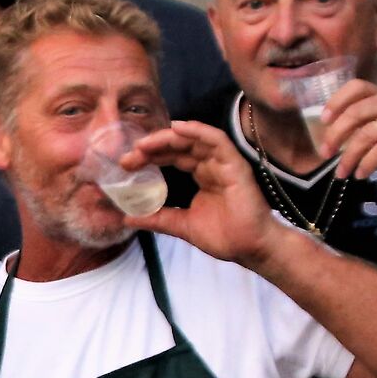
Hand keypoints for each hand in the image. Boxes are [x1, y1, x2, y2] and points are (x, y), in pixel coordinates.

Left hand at [128, 121, 280, 269]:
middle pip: (179, 147)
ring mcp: (224, 163)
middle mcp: (211, 166)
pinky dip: (197, 131)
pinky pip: (216, 141)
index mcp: (201, 176)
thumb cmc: (224, 237)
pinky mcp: (235, 165)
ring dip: (168, 138)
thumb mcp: (182, 225)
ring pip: (194, 140)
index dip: (150, 157)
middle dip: (153, 148)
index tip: (127, 164)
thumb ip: (158, 219)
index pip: (172, 157)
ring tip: (145, 144)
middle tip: (129, 155)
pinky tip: (177, 128)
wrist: (249, 249)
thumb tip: (128, 218)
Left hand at [317, 79, 376, 184]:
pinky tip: (361, 174)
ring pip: (365, 135)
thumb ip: (363, 126)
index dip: (336, 101)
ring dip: (348, 157)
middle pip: (355, 112)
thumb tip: (330, 139)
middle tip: (325, 153)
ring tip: (341, 173)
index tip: (323, 120)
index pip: (357, 86)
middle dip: (335, 135)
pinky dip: (366, 164)